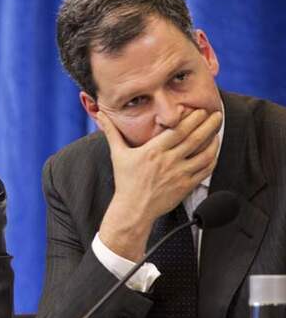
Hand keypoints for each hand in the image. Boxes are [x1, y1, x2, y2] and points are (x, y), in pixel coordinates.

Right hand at [97, 109, 220, 259]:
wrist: (133, 208)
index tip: (199, 109)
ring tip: (216, 129)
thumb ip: (112, 132)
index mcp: (153, 151)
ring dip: (214, 139)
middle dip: (208, 123)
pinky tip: (213, 150)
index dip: (192, 118)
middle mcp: (168, 161)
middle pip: (195, 138)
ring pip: (204, 153)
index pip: (177, 130)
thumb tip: (100, 114)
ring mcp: (179, 174)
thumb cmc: (125, 181)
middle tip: (216, 113)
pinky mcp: (186, 185)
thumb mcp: (117, 154)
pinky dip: (213, 157)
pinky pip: (205, 169)